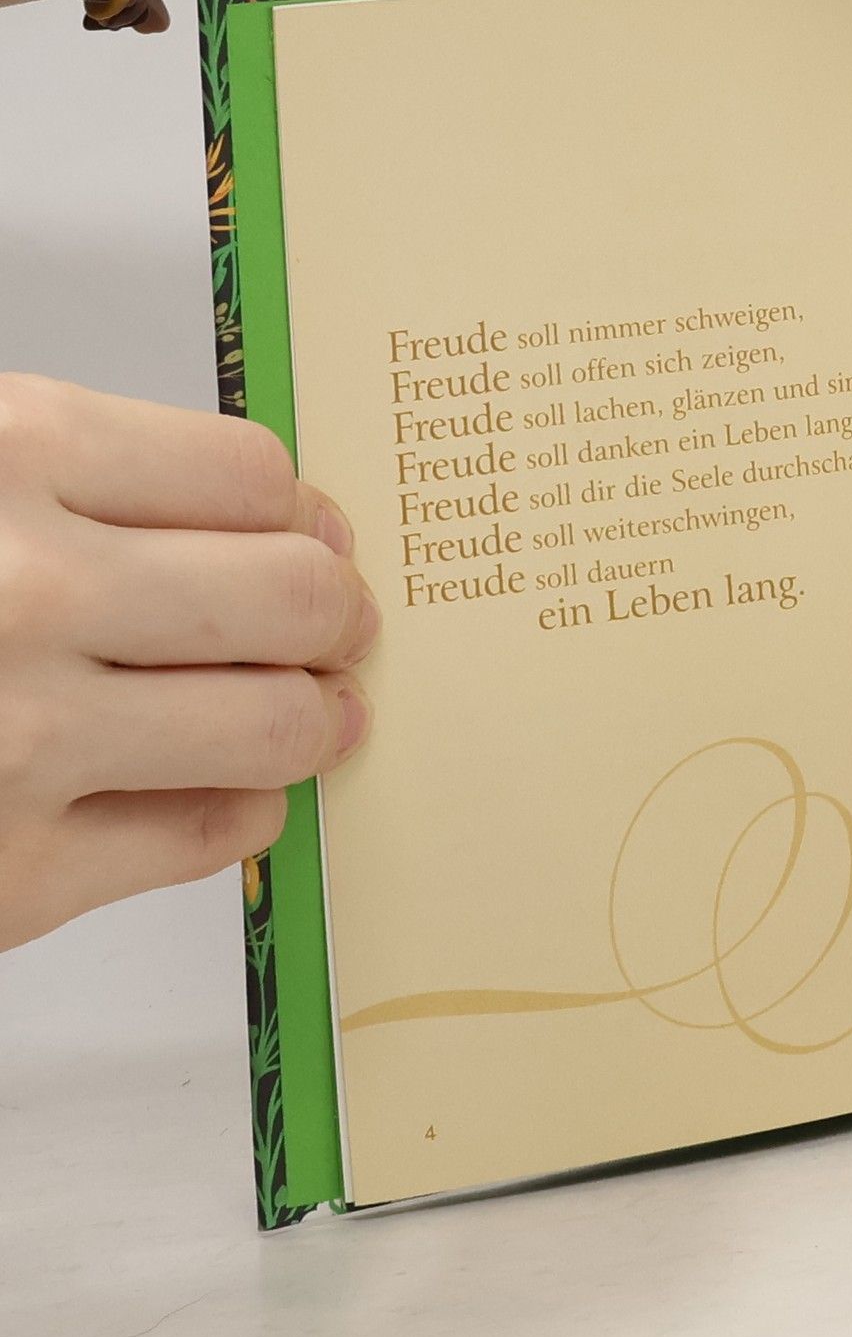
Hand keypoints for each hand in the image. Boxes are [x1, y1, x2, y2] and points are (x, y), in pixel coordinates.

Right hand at [0, 377, 376, 950]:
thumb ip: (80, 480)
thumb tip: (279, 519)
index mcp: (7, 458)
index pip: (254, 478)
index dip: (297, 513)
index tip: (308, 533)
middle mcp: (27, 594)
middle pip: (296, 598)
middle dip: (333, 615)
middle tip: (332, 627)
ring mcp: (22, 744)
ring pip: (282, 728)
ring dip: (310, 719)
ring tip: (303, 711)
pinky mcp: (11, 878)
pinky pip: (216, 836)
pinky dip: (238, 810)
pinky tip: (204, 788)